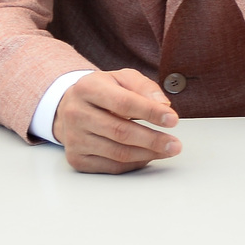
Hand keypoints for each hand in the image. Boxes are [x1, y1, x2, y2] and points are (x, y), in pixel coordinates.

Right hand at [53, 68, 181, 173]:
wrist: (70, 107)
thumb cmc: (102, 92)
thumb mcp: (121, 78)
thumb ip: (143, 87)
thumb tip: (163, 105)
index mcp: (87, 88)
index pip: (123, 102)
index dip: (150, 112)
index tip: (172, 119)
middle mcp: (76, 114)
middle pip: (120, 131)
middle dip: (152, 139)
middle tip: (175, 144)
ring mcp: (74, 138)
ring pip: (117, 152)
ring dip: (147, 154)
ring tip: (167, 150)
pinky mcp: (76, 158)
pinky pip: (111, 167)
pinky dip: (134, 164)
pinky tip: (147, 156)